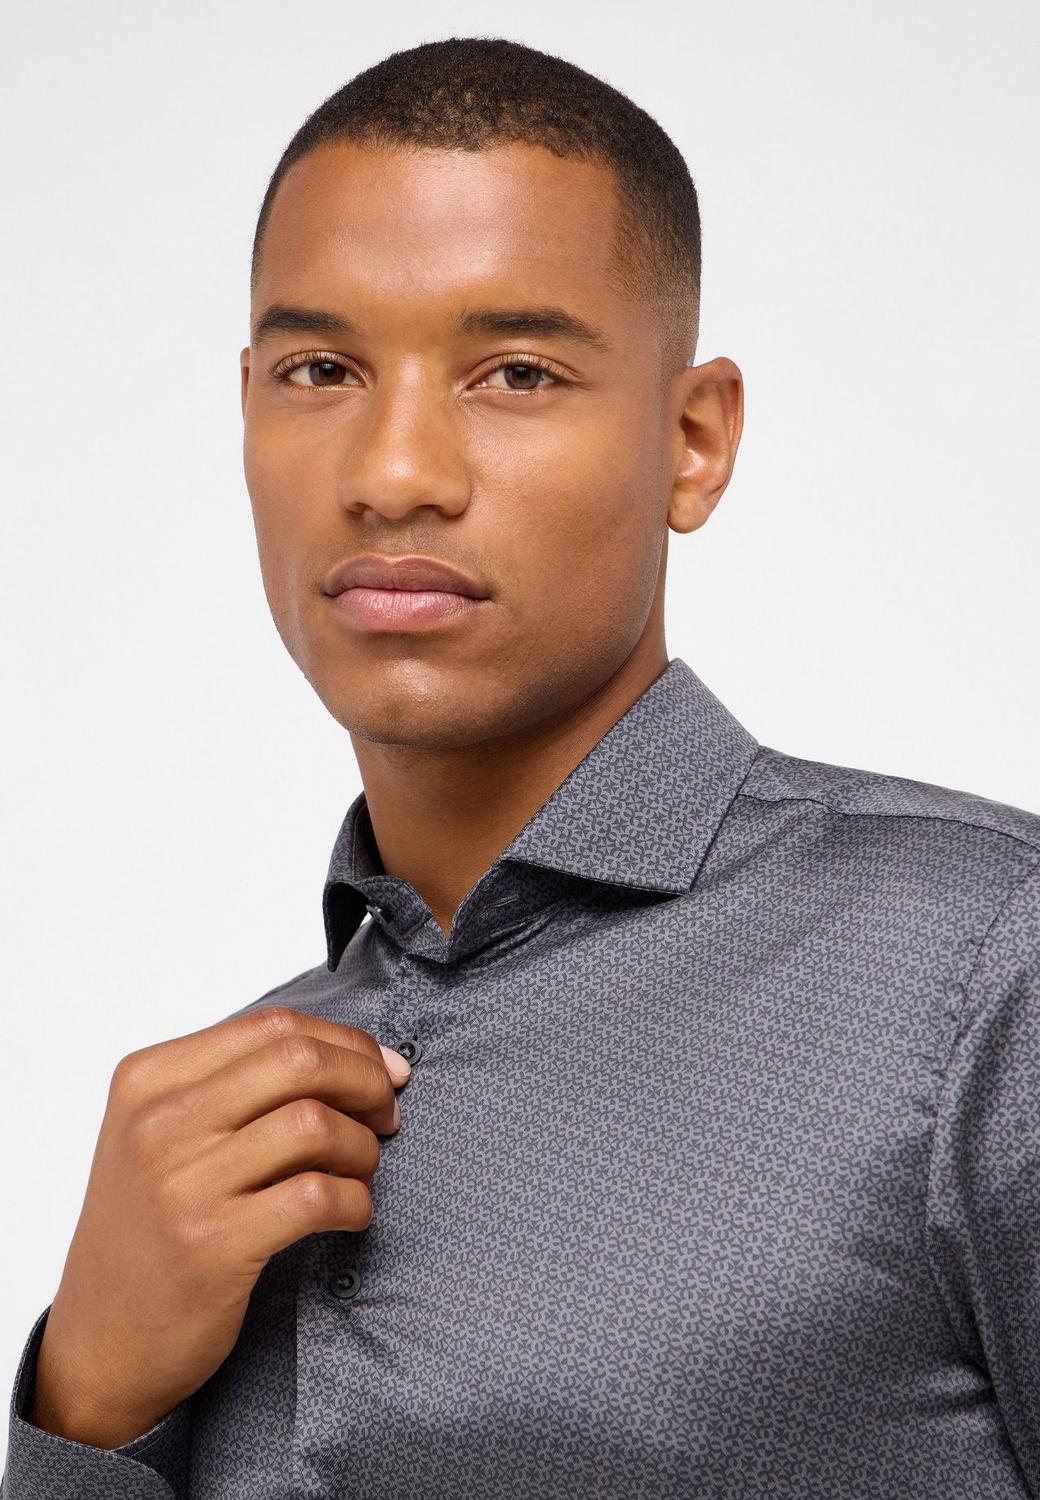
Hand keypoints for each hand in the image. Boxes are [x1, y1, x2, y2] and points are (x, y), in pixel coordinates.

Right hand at [29, 1005, 410, 1448]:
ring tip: (360, 1171)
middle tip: (387, 1114)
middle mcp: (158, 1122)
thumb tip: (368, 1056)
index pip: (274, 1025)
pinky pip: (318, 1196)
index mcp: (148, 1078)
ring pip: (314, 1124)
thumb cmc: (151, 1231)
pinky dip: (355, 1201)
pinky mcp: (212, 1246)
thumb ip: (241, 1086)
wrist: (99, 1345)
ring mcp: (181, 1184)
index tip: (384, 1069)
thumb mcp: (165, 1136)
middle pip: (299, 1060)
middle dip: (366, 1081)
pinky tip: (349, 1215)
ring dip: (362, 1146)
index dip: (346, 1043)